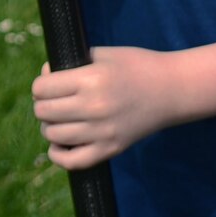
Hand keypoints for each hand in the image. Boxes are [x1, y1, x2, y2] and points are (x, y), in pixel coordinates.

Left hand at [31, 47, 183, 169]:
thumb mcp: (105, 55)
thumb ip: (71, 65)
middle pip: (43, 112)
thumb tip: (43, 79)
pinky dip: (58, 155)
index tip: (49, 84)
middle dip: (43, 104)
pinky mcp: (112, 148)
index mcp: (92, 79)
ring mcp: (103, 131)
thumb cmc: (137, 67)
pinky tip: (60, 144)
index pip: (42, 88)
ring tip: (61, 119)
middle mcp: (95, 106)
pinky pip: (72, 161)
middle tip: (55, 101)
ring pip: (53, 135)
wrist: (174, 89)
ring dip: (50, 126)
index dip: (41, 85)